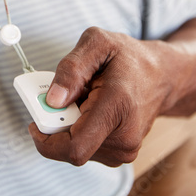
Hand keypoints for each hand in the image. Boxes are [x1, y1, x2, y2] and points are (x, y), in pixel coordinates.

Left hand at [29, 26, 177, 166]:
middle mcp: (124, 137)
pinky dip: (80, 128)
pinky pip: (86, 146)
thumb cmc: (129, 58)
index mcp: (118, 107)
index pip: (75, 147)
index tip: (34, 122)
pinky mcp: (120, 152)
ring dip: (70, 124)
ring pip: (77, 146)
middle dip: (57, 122)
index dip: (46, 140)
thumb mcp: (98, 43)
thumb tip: (53, 99)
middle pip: (71, 145)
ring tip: (85, 97)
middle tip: (62, 95)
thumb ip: (72, 68)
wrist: (161, 75)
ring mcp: (124, 149)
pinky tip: (91, 107)